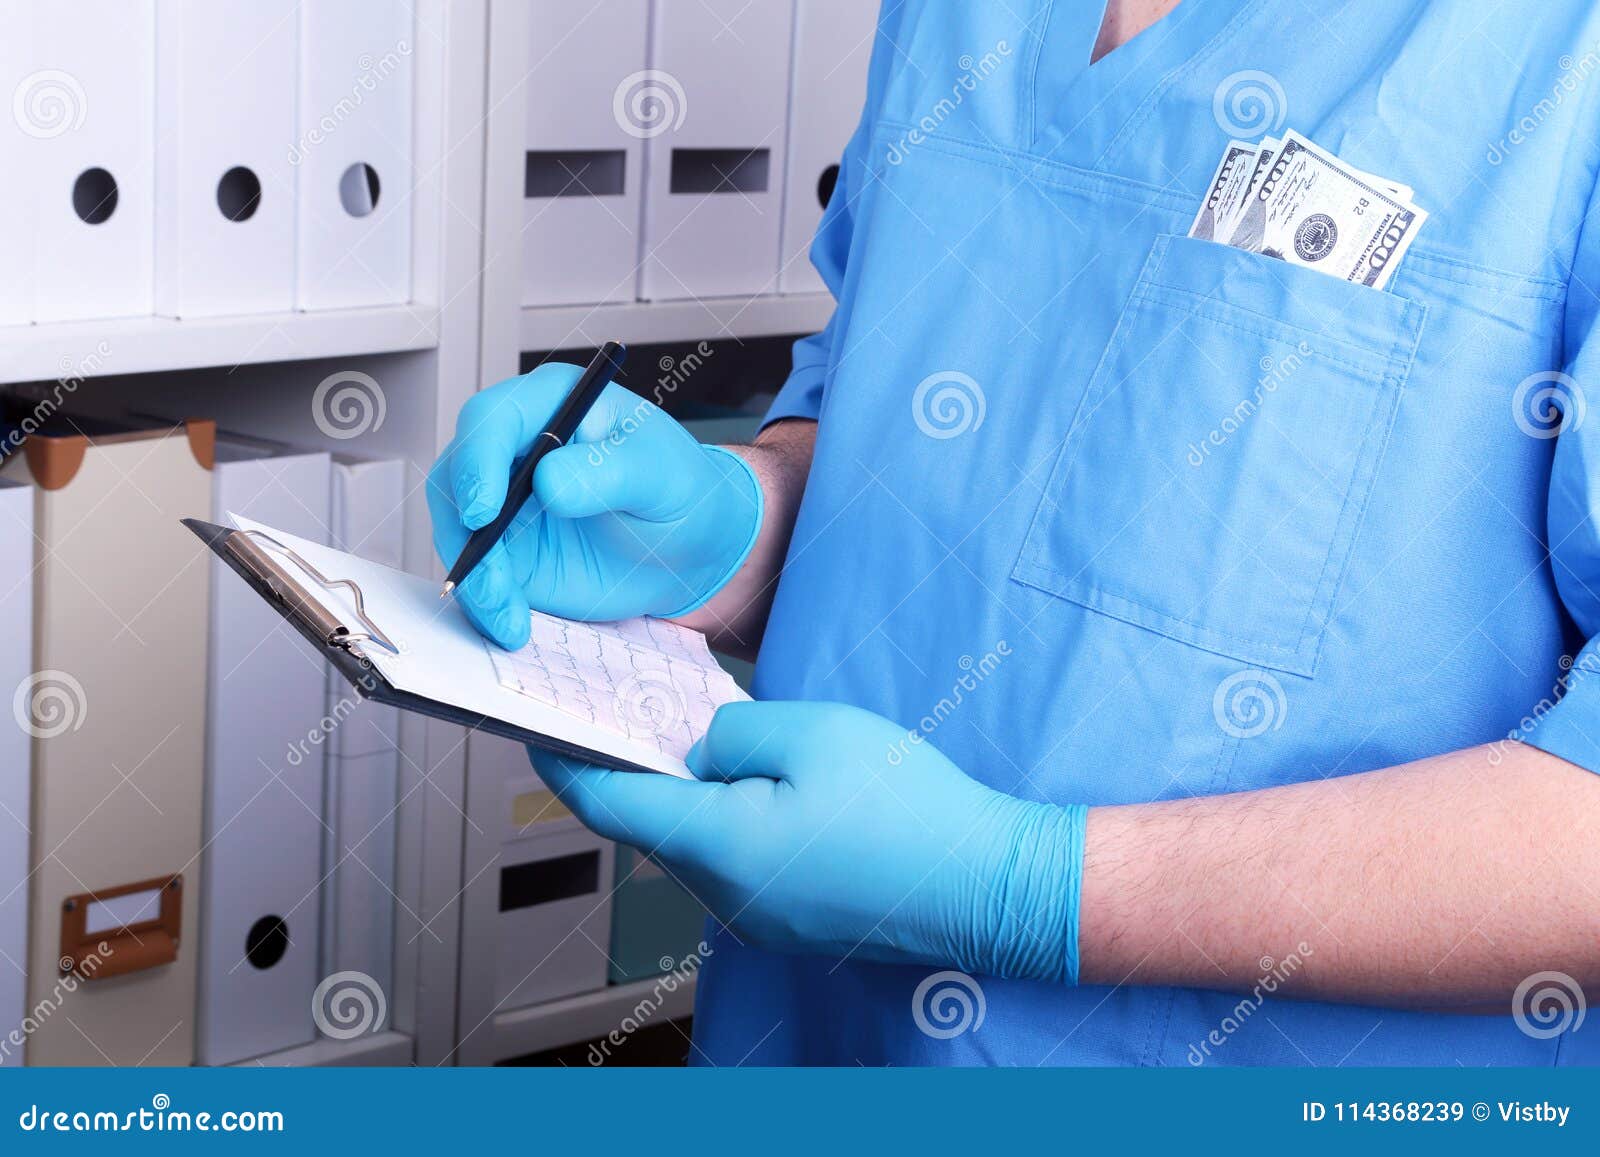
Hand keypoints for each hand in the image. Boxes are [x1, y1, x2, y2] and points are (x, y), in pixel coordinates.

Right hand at [427, 363, 761, 648]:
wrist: (688, 548)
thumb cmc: (679, 492)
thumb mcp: (661, 475)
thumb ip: (610, 473)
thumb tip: (549, 482)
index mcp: (552, 406)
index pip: (492, 420)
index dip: (478, 462)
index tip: (485, 511)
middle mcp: (515, 449)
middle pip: (456, 478)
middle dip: (465, 533)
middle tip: (493, 579)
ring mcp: (504, 502)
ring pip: (457, 532)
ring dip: (475, 579)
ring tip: (511, 616)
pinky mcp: (505, 551)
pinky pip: (477, 575)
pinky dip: (485, 604)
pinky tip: (512, 627)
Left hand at [534, 701, 1087, 981]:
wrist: (986, 883)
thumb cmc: (909, 809)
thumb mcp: (812, 734)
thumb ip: (730, 734)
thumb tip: (696, 748)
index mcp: (721, 846)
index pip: (609, 805)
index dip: (565, 762)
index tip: (537, 728)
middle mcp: (727, 896)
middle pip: (652, 827)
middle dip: (634, 768)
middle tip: (630, 708)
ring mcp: (759, 917)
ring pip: (695, 844)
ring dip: (686, 795)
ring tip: (703, 735)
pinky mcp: (789, 919)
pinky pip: (734, 862)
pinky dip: (725, 820)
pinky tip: (758, 782)